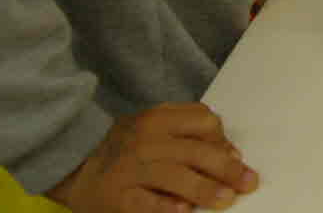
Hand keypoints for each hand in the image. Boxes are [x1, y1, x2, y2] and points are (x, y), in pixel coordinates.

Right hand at [47, 104, 256, 212]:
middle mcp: (145, 141)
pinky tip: (185, 212)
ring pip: (175, 177)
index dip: (223, 141)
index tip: (236, 158)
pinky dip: (167, 207)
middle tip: (247, 183)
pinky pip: (147, 203)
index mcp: (157, 119)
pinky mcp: (118, 197)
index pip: (203, 123)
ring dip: (204, 189)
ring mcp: (131, 169)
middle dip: (226, 169)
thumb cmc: (124, 148)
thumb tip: (231, 153)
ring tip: (225, 199)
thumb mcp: (153, 127)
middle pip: (195, 152)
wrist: (74, 165)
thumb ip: (188, 132)